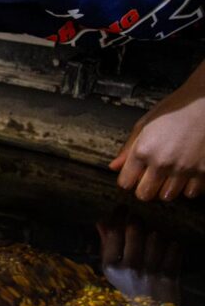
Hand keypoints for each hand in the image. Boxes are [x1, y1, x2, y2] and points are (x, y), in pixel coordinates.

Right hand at [95, 208, 181, 303]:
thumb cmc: (129, 287)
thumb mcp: (112, 268)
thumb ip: (106, 244)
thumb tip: (101, 220)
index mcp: (111, 266)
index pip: (114, 232)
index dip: (118, 216)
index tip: (123, 208)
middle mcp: (129, 269)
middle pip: (135, 229)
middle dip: (138, 221)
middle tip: (139, 220)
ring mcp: (150, 272)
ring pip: (156, 236)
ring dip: (156, 234)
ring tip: (153, 240)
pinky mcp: (170, 276)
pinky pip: (174, 248)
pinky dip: (172, 246)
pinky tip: (167, 250)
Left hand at [110, 66, 204, 200]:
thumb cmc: (177, 109)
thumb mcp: (145, 124)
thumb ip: (128, 148)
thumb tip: (114, 167)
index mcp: (143, 150)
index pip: (125, 183)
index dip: (128, 180)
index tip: (133, 176)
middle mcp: (162, 162)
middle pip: (144, 195)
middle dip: (145, 188)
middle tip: (151, 178)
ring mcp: (185, 169)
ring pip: (167, 196)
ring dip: (167, 188)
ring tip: (171, 173)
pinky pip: (191, 193)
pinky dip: (188, 187)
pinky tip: (187, 174)